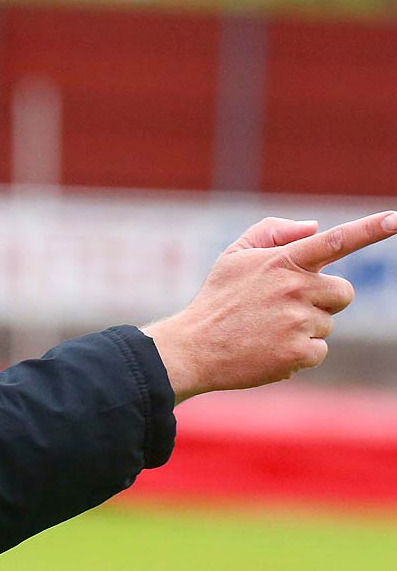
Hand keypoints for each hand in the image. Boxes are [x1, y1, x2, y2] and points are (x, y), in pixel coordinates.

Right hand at [142, 212, 396, 402]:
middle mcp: (295, 288)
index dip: (370, 229)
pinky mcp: (300, 351)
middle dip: (324, 300)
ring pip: (328, 323)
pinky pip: (319, 350)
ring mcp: (299, 321)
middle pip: (343, 292)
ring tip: (267, 330)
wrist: (194, 348)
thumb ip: (272, 233)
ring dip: (305, 328)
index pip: (334, 240)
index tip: (395, 218)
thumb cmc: (218, 299)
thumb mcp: (233, 256)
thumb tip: (315, 227)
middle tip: (285, 308)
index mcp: (282, 261)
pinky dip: (299, 352)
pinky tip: (270, 349)